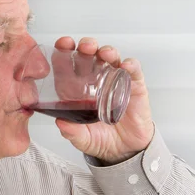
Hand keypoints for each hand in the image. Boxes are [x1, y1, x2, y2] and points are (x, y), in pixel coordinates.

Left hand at [54, 36, 154, 164]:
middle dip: (86, 46)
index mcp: (76, 89)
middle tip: (85, 47)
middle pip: (89, 55)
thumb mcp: (82, 139)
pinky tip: (126, 65)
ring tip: (104, 53)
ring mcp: (114, 80)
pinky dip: (130, 65)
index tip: (62, 44)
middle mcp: (94, 80)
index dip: (64, 52)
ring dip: (107, 51)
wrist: (125, 150)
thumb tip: (61, 123)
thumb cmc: (100, 139)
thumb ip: (72, 132)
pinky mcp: (133, 86)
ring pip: (110, 58)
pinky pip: (133, 71)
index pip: (67, 65)